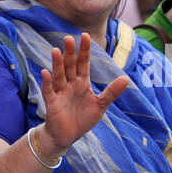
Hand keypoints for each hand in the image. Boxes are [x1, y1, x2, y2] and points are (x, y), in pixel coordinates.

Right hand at [40, 33, 130, 151]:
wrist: (67, 136)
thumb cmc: (82, 119)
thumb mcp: (100, 105)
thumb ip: (112, 92)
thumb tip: (126, 78)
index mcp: (82, 83)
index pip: (83, 63)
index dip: (84, 50)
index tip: (85, 36)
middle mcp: (70, 85)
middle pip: (69, 66)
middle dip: (70, 53)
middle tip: (69, 38)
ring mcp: (60, 93)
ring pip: (58, 76)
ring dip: (57, 64)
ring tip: (55, 50)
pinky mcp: (52, 104)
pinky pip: (48, 91)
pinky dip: (46, 83)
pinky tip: (45, 72)